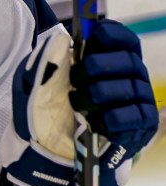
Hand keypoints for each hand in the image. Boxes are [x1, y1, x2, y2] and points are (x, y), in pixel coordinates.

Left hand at [10, 22, 157, 185]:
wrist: (54, 150)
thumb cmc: (52, 109)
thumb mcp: (43, 80)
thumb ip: (51, 58)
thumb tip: (61, 40)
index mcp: (114, 60)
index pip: (125, 39)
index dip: (111, 35)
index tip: (92, 38)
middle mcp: (133, 76)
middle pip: (126, 59)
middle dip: (95, 67)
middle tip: (75, 80)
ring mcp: (141, 100)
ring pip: (126, 87)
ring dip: (96, 94)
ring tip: (78, 104)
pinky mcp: (142, 124)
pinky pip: (131, 115)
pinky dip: (109, 117)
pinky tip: (95, 122)